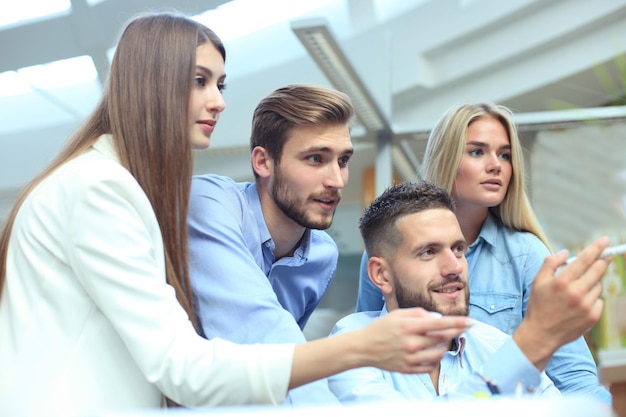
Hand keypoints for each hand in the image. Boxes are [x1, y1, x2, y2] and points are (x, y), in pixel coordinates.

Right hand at [357, 307, 471, 373]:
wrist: (364, 348)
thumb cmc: (381, 328)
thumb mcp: (398, 314)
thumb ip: (419, 313)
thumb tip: (438, 319)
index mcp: (409, 326)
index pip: (440, 324)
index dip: (458, 323)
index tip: (472, 322)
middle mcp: (411, 343)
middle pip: (443, 339)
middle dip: (456, 332)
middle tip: (460, 328)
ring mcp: (410, 358)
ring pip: (439, 354)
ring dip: (445, 346)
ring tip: (442, 341)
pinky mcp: (408, 369)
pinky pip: (430, 366)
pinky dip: (436, 359)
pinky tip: (433, 352)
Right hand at [513, 236, 610, 370]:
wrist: (541, 334)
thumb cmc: (538, 305)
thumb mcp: (538, 281)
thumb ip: (550, 263)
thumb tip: (565, 253)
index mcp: (562, 281)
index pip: (585, 259)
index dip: (597, 248)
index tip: (605, 240)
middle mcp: (576, 292)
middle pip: (598, 270)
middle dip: (602, 261)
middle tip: (604, 257)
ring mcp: (586, 306)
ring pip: (598, 286)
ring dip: (591, 283)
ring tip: (577, 291)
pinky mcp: (593, 317)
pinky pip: (599, 300)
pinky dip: (592, 299)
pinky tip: (579, 305)